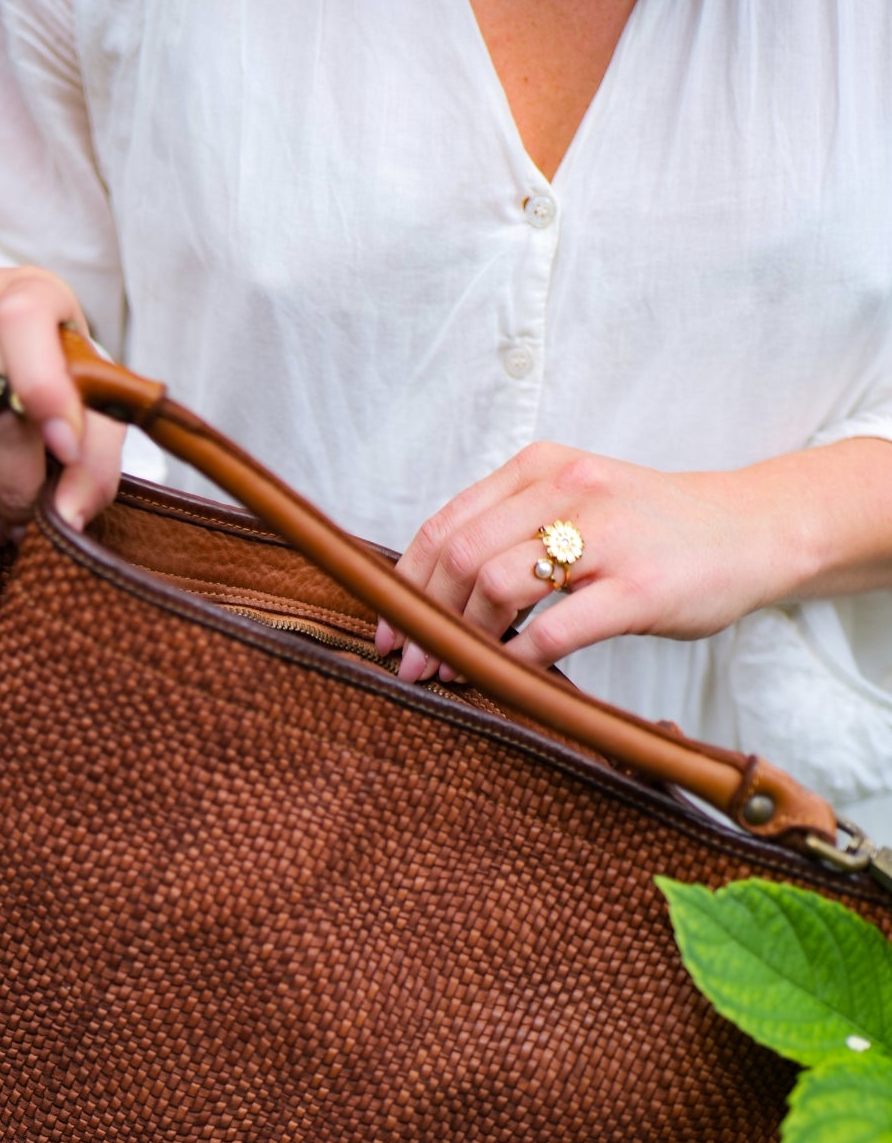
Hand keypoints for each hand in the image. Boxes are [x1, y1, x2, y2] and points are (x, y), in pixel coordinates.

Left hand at [377, 442, 800, 677]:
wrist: (753, 531)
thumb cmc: (652, 529)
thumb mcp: (577, 502)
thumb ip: (511, 527)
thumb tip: (429, 590)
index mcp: (542, 468)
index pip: (446, 524)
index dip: (405, 583)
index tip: (389, 627)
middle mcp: (570, 491)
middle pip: (461, 556)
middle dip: (425, 618)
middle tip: (413, 664)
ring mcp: (607, 538)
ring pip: (498, 586)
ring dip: (464, 640)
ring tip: (454, 672)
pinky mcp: (639, 589)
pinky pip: (554, 629)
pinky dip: (517, 658)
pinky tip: (508, 674)